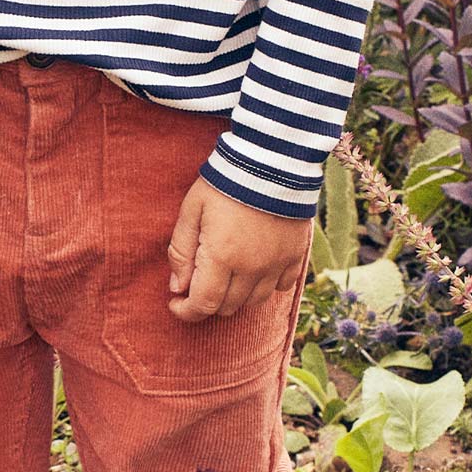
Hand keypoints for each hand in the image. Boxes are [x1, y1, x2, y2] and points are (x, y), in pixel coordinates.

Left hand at [166, 175, 310, 321]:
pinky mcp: (296, 256)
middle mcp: (251, 268)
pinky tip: (255, 269)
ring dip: (235, 296)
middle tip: (198, 281)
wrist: (271, 160)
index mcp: (222, 257)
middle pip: (227, 307)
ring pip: (253, 302)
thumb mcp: (191, 210)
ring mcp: (277, 264)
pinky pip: (281, 288)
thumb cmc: (224, 183)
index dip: (186, 312)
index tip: (176, 303)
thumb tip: (177, 288)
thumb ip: (180, 251)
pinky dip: (265, 286)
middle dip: (207, 301)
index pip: (203, 305)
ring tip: (226, 274)